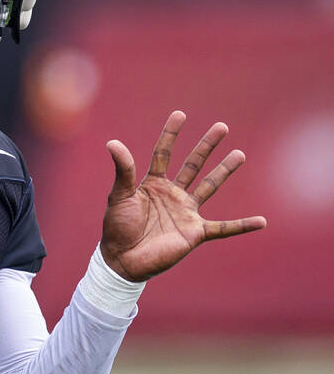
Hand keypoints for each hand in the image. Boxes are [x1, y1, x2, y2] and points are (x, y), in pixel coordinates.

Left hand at [100, 110, 265, 281]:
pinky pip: (223, 228)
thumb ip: (123, 171)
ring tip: (239, 154)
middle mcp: (172, 194)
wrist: (123, 260)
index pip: (162, 153)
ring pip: (209, 187)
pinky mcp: (194, 233)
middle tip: (221, 126)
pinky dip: (242, 226)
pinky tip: (261, 221)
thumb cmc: (117, 227)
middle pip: (193, 164)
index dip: (170, 134)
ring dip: (224, 171)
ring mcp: (185, 212)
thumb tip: (113, 142)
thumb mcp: (119, 196)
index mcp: (153, 183)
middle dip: (206, 146)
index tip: (180, 114)